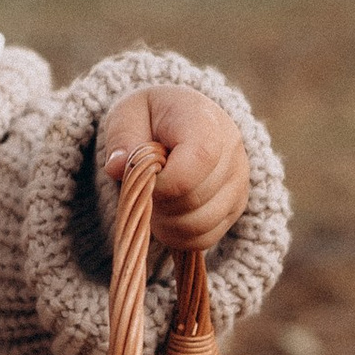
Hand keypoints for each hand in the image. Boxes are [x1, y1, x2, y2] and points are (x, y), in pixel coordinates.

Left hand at [100, 87, 252, 252]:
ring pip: (201, 225)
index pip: (199, 160)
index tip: (143, 177)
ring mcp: (238, 182)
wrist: (180, 122)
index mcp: (207, 121)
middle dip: (159, 202)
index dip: (165, 181)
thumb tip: (117, 166)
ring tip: (153, 200)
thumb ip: (122, 137)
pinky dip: (177, 235)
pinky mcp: (235, 208)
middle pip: (195, 199)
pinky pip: (205, 239)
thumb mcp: (127, 115)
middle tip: (143, 188)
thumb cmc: (151, 118)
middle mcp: (232, 151)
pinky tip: (166, 213)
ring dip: (166, 222)